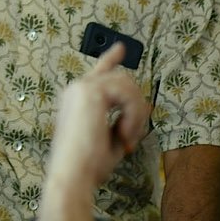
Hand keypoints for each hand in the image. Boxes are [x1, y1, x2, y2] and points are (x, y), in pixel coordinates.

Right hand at [47, 44, 150, 193]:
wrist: (73, 173)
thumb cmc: (88, 164)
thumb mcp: (112, 138)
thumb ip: (125, 120)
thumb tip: (147, 105)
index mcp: (77, 99)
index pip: (99, 73)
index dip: (111, 58)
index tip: (121, 48)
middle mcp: (76, 89)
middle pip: (122, 79)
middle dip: (136, 106)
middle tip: (132, 136)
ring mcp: (82, 88)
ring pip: (127, 84)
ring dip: (136, 113)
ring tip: (127, 137)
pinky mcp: (90, 92)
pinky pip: (127, 93)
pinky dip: (133, 116)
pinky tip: (124, 134)